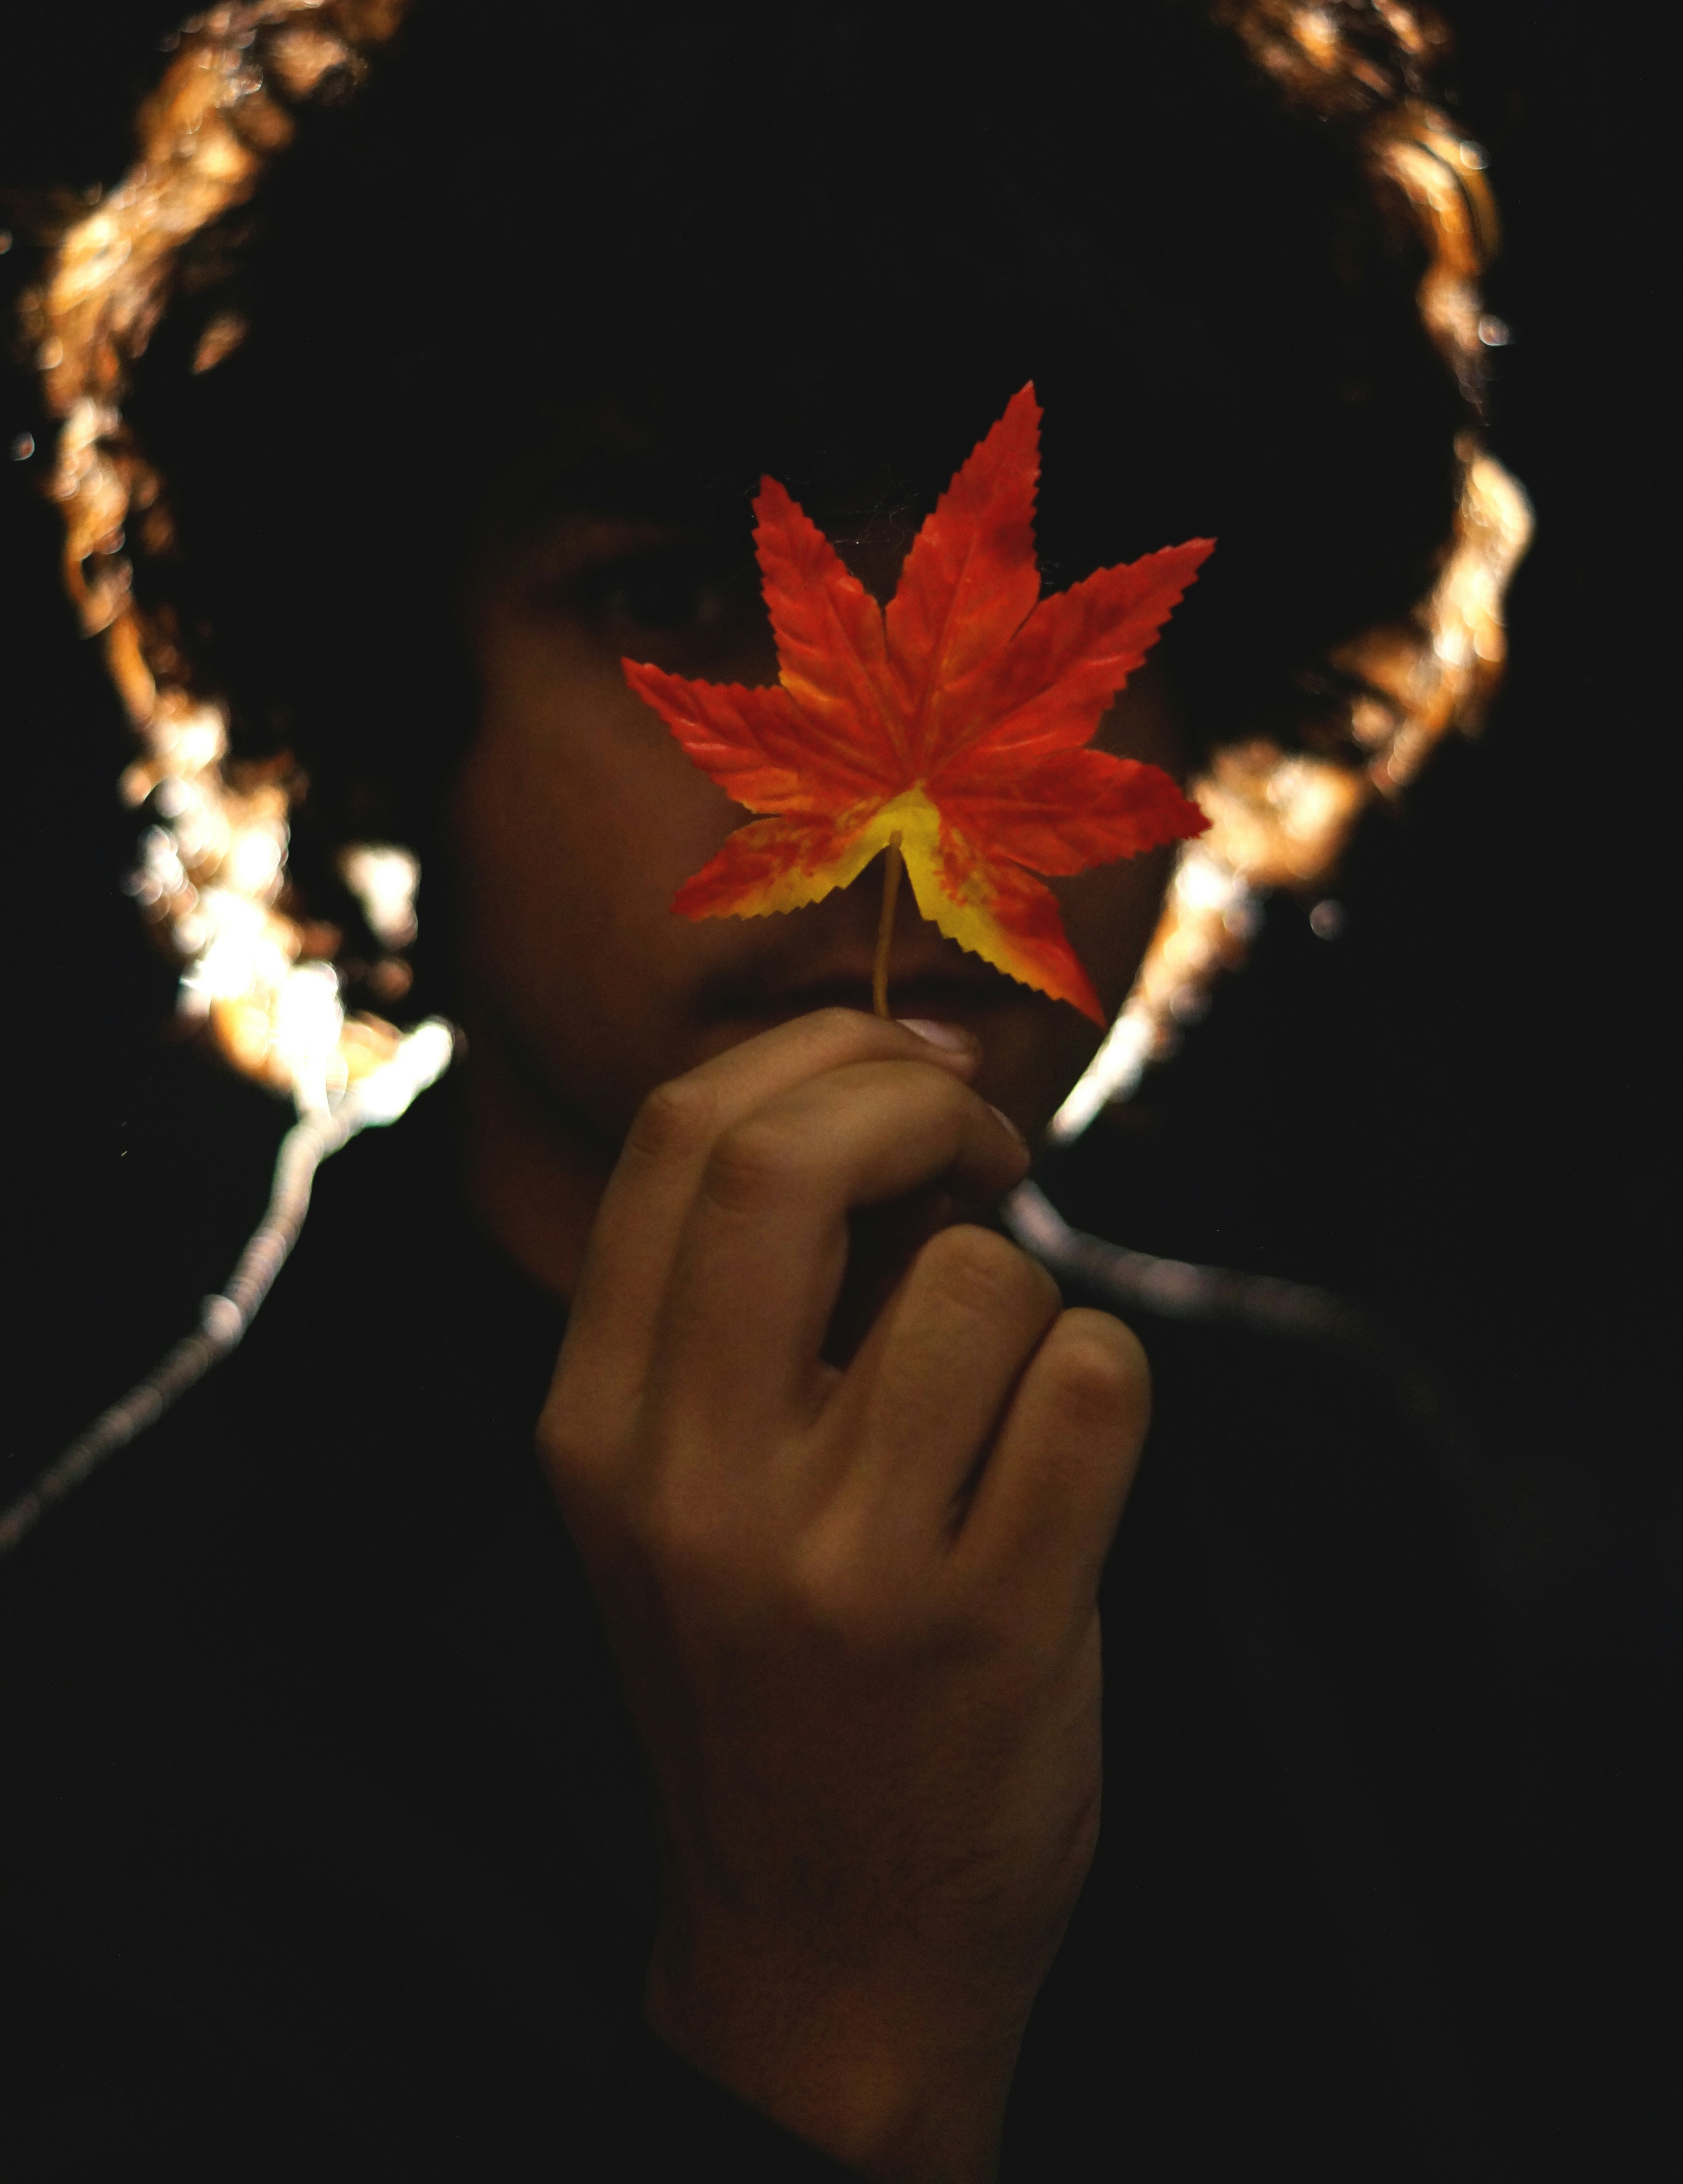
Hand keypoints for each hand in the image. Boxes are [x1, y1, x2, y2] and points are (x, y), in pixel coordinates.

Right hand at [537, 1009, 1149, 2182]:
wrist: (826, 1943)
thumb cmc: (779, 1668)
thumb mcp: (689, 1491)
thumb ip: (755, 1301)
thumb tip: (908, 1082)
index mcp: (598, 1427)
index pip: (679, 1138)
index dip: (819, 1059)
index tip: (908, 1083)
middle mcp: (690, 1485)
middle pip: (788, 1160)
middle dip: (918, 1102)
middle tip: (984, 1147)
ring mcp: (836, 1562)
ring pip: (982, 1275)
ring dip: (1028, 1295)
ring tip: (1001, 1396)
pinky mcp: (986, 1624)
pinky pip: (1092, 1379)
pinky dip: (1104, 1387)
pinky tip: (1061, 1468)